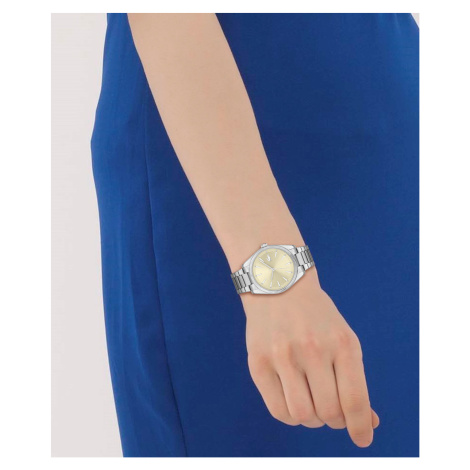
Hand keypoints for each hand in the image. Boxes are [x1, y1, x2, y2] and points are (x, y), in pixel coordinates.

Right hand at [242, 268, 379, 447]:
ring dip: (312, 419)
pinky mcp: (259, 362)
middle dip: (335, 420)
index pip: (354, 400)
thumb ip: (354, 379)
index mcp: (342, 343)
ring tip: (311, 404)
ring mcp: (283, 356)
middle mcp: (313, 349)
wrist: (279, 286)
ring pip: (303, 415)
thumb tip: (369, 422)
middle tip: (332, 412)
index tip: (363, 439)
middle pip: (329, 412)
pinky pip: (278, 410)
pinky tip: (294, 402)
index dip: (361, 427)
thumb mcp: (343, 338)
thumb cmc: (316, 317)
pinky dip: (291, 416)